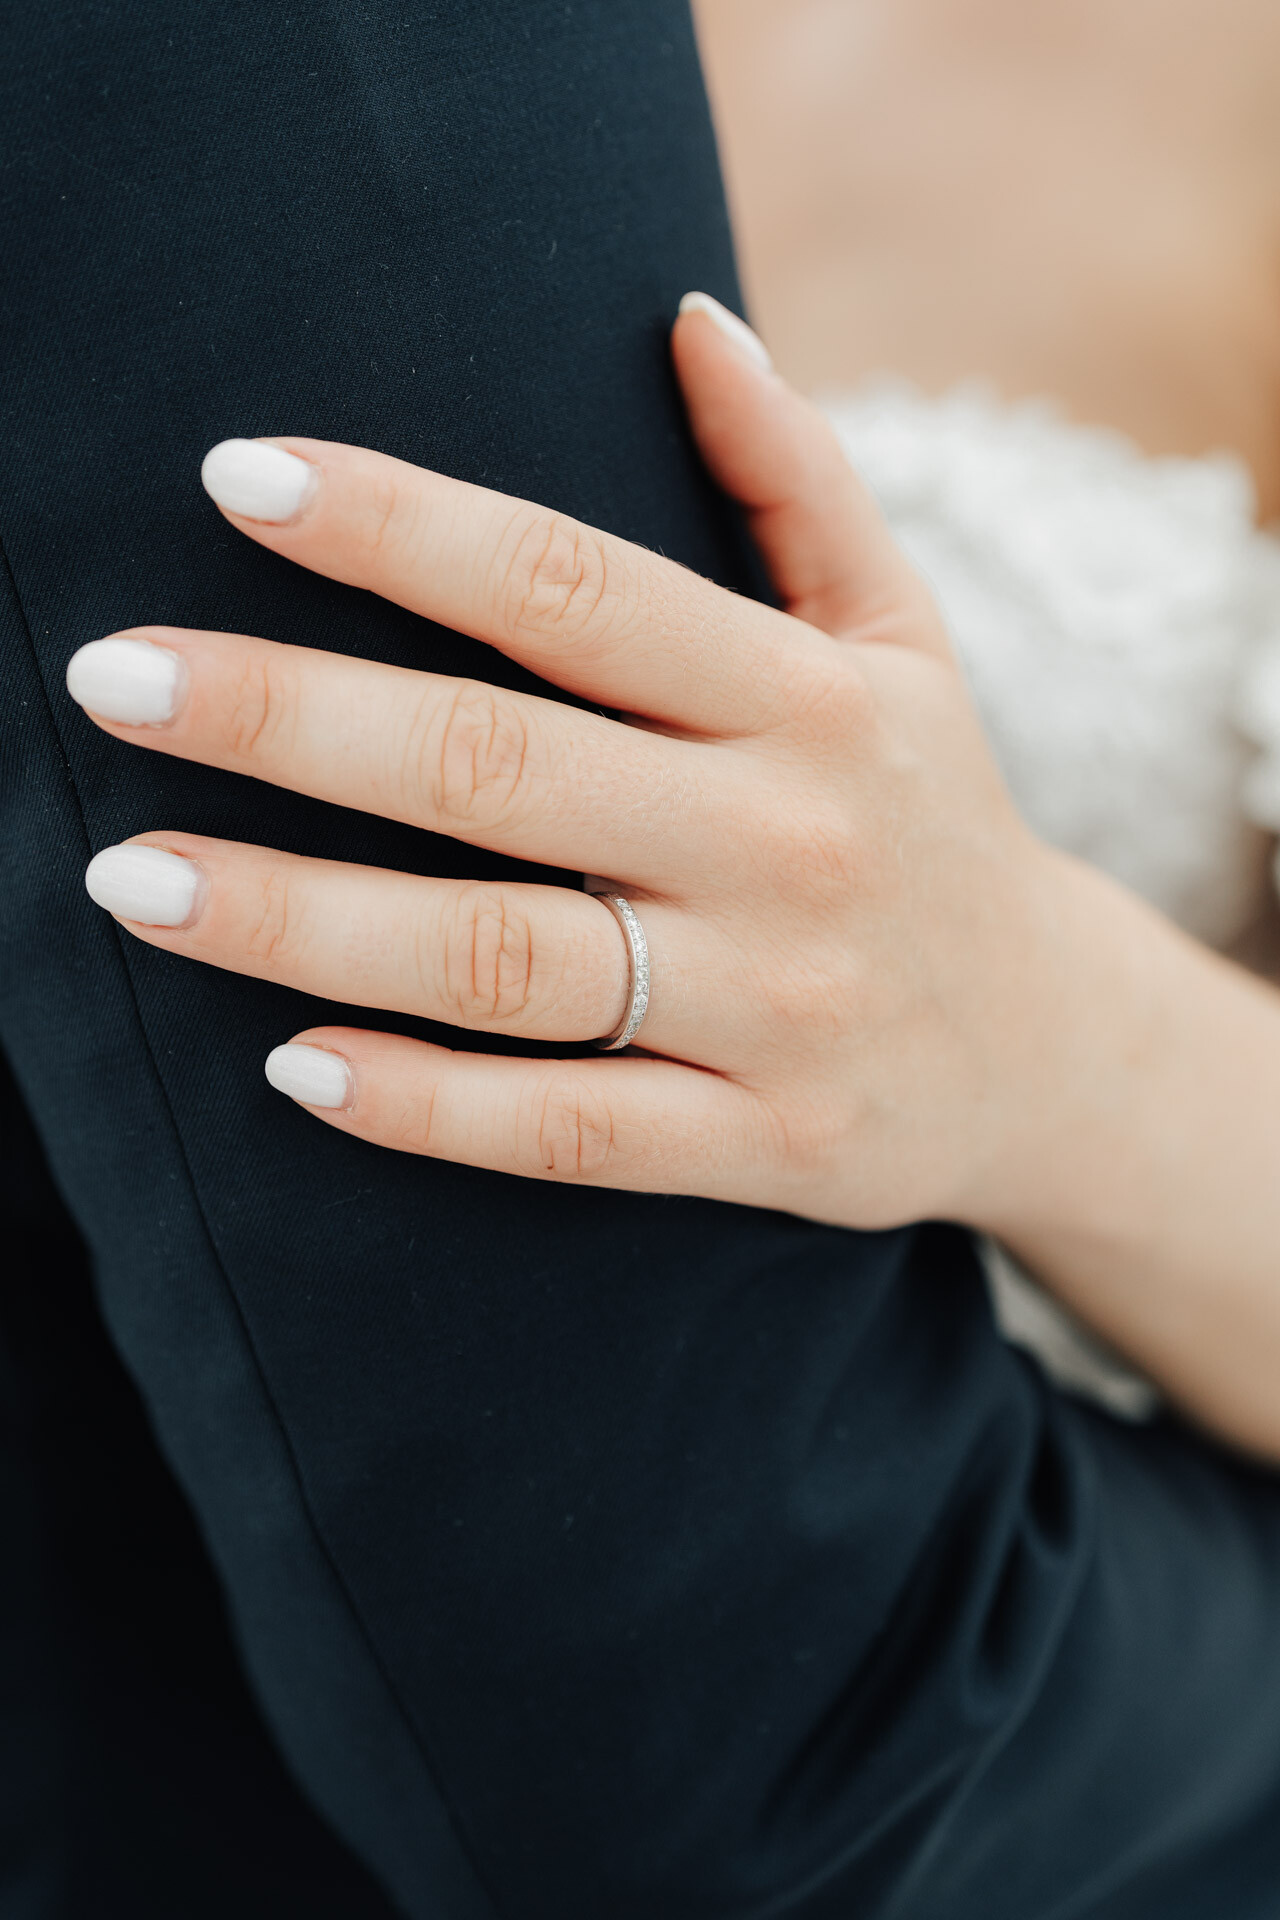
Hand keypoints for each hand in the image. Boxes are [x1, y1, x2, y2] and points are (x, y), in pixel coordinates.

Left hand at [67, 294, 1069, 1231]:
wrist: (1049, 1047)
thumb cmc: (929, 812)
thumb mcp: (901, 636)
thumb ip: (799, 480)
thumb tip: (687, 318)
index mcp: (804, 698)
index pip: (572, 588)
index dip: (402, 529)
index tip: (238, 480)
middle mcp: (784, 841)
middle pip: (500, 766)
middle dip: (292, 717)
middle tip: (115, 679)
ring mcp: (772, 1003)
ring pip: (505, 959)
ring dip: (305, 920)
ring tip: (135, 876)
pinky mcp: (763, 1139)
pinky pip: (572, 1130)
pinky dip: (428, 1103)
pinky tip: (292, 1063)